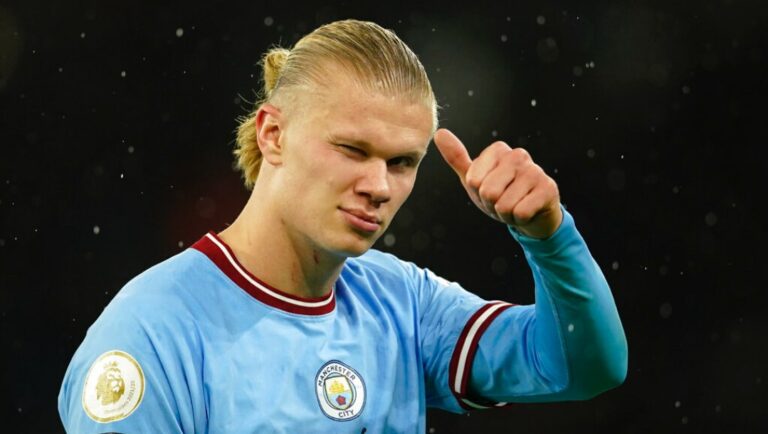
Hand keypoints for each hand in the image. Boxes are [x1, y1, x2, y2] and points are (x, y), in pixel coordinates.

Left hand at [433, 128, 562, 238]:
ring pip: (504, 205)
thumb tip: (439, 133)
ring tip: (515, 206)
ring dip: (506, 214)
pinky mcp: (548, 188)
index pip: (473, 180)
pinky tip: (528, 211)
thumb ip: (456, 157)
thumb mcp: (475, 179)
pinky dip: (520, 219)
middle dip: (492, 205)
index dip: (478, 193)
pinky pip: (521, 212)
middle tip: (502, 201)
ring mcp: (536, 170)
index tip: (489, 191)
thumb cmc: (501, 194)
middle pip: (488, 192)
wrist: (532, 214)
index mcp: (498, 150)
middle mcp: (518, 155)